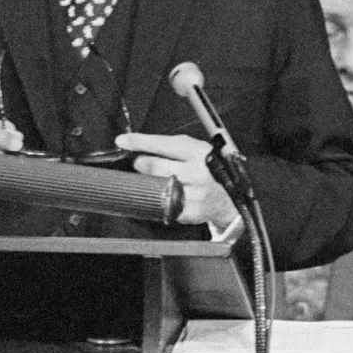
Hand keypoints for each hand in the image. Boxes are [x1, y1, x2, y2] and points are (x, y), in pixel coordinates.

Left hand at [115, 132, 238, 229]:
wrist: (230, 198)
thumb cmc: (210, 170)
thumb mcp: (196, 150)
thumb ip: (171, 147)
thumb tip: (140, 145)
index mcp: (198, 152)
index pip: (163, 144)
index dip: (139, 142)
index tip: (122, 141)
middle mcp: (197, 172)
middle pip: (155, 166)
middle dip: (141, 163)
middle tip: (140, 163)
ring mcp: (195, 193)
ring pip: (156, 186)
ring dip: (148, 182)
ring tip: (154, 179)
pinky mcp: (191, 211)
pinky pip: (164, 204)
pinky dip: (159, 199)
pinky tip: (166, 194)